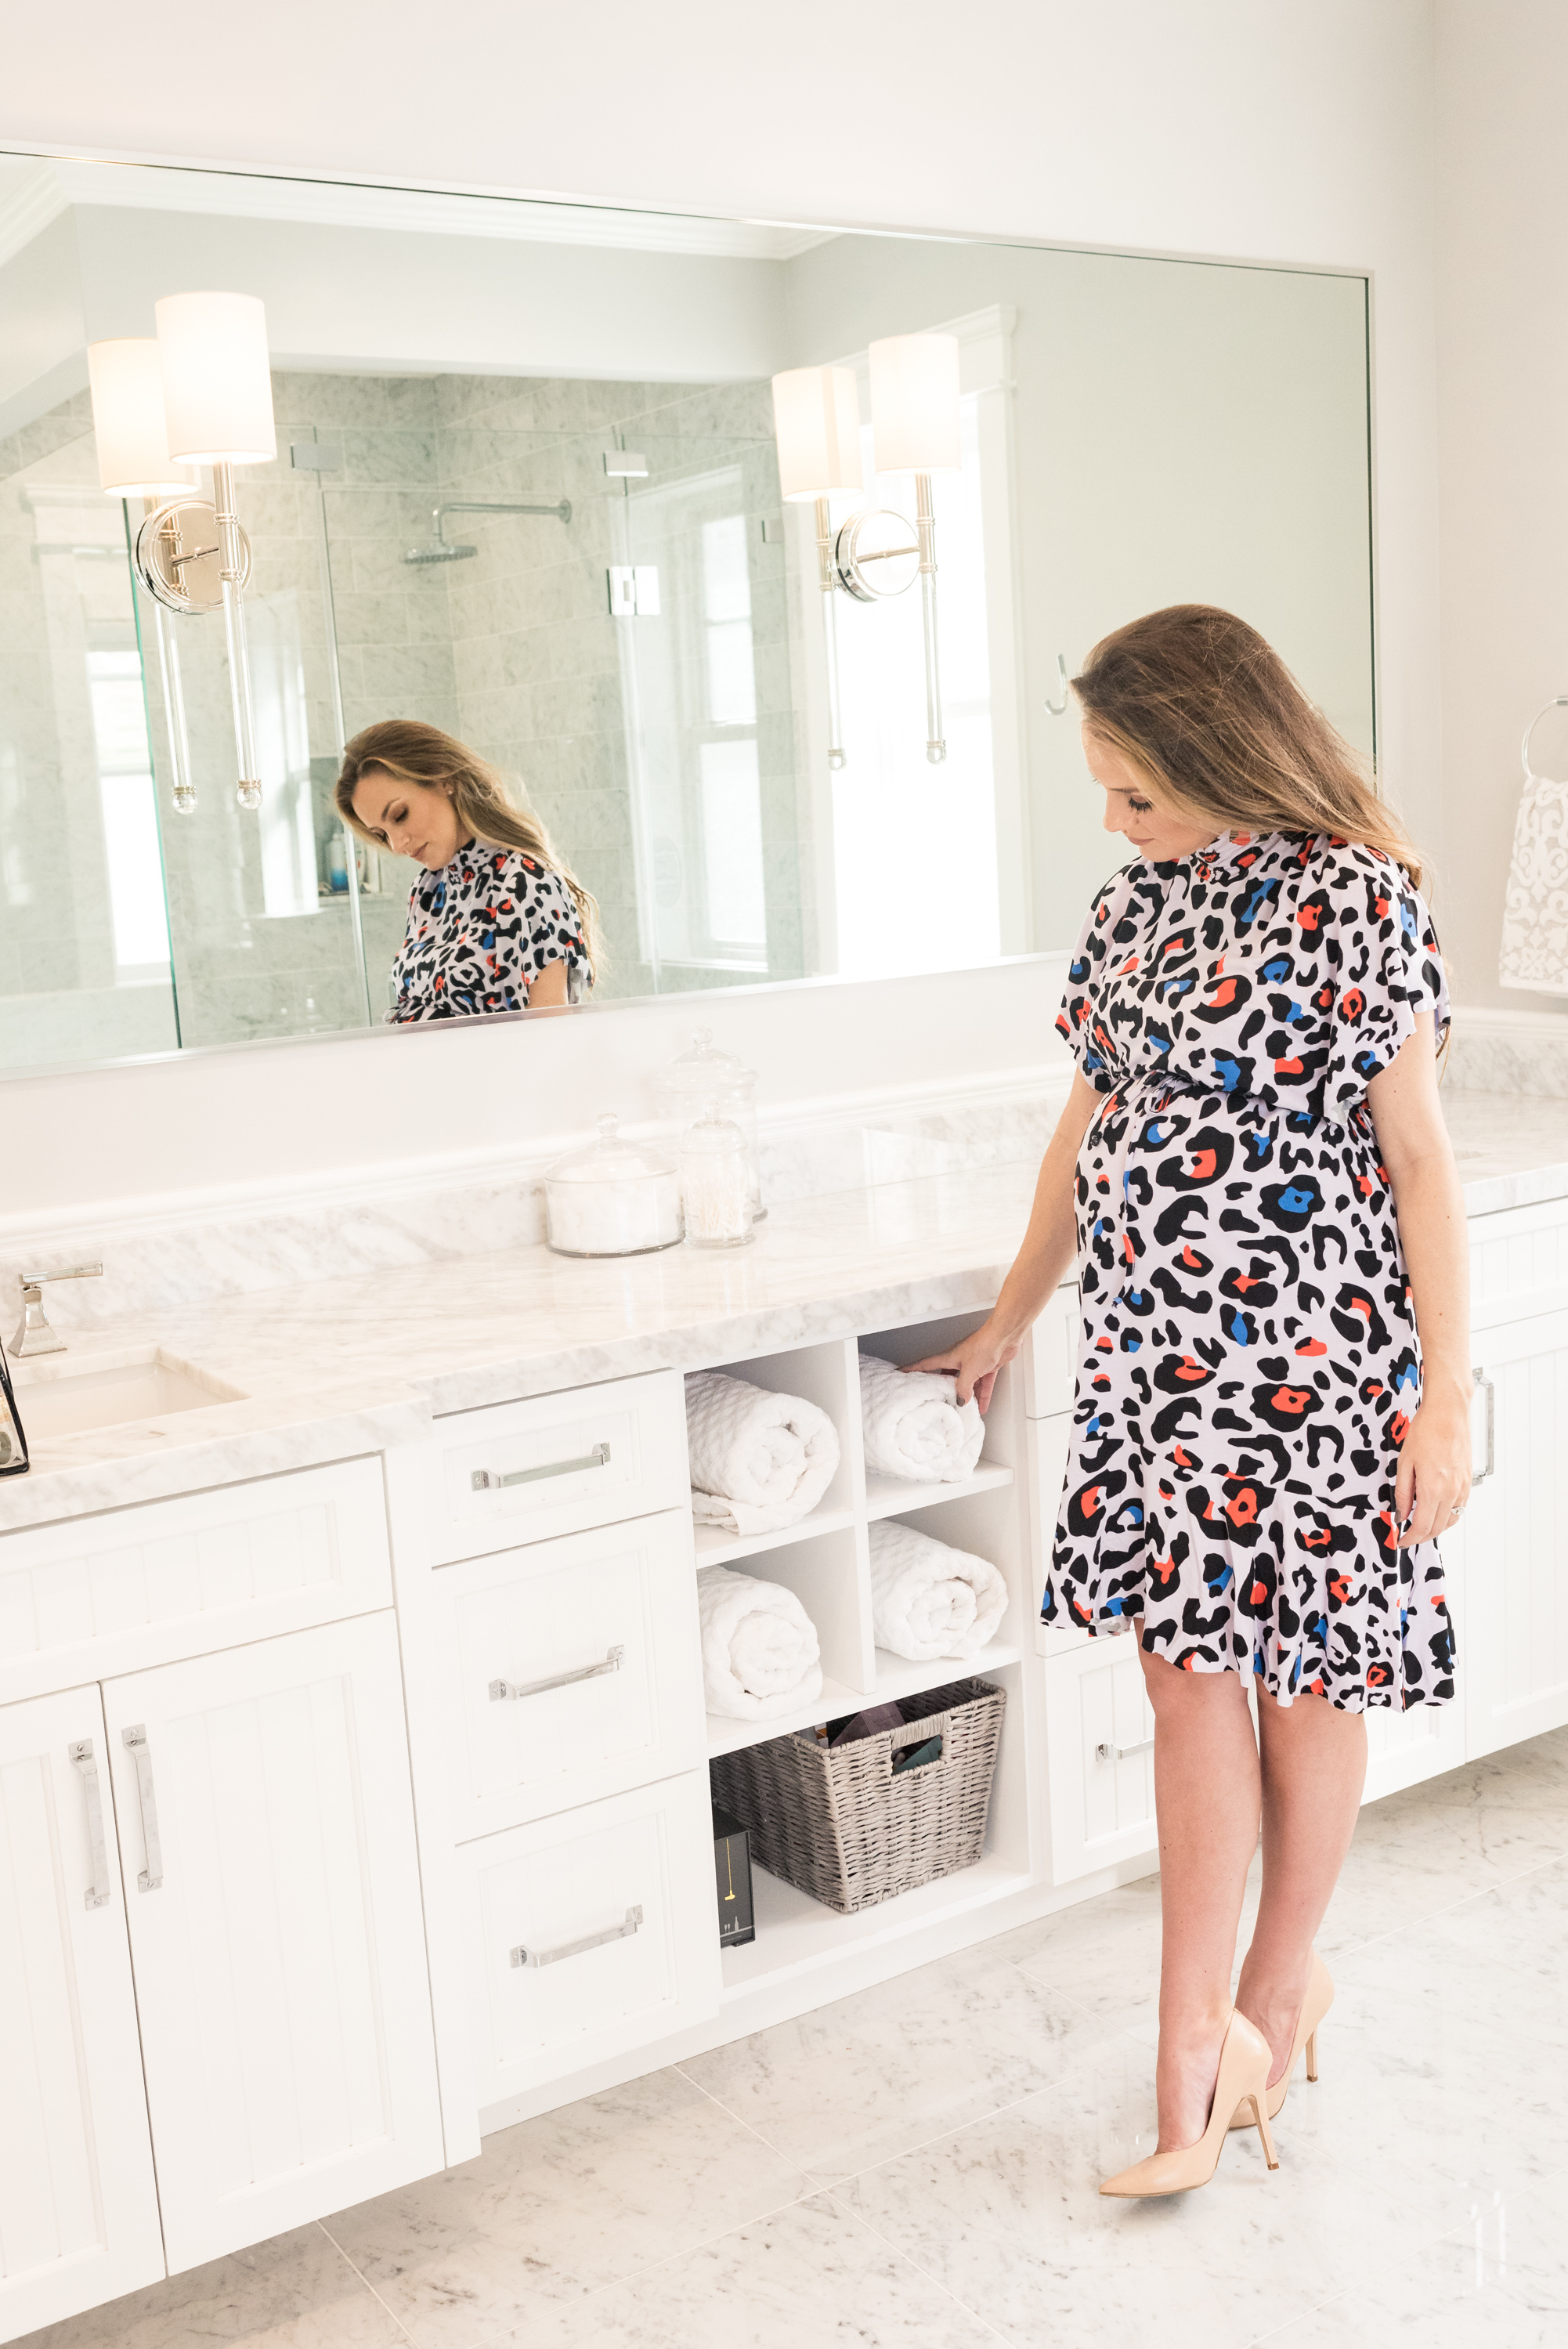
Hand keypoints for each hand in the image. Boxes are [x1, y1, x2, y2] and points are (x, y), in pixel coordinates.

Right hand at [905, 1320, 1021, 1414]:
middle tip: (935, 1398)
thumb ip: (963, 1388)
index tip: (902, 1372)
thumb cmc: (984, 1345)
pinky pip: (983, 1384)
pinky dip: (982, 1395)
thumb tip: (960, 1401)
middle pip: (946, 1376)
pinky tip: (982, 1405)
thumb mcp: (969, 1371)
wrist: (1005, 1337)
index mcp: (949, 1357)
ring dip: (965, 1396)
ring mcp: (974, 1364)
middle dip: (941, 1388)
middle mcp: (959, 1360)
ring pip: (966, 1383)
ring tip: (962, 1408)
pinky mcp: (987, 1367)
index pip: (926, 1364)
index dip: (913, 1368)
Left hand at [1393, 1379, 1472, 1546]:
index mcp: (1433, 1489)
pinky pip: (1459, 1508)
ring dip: (1436, 1529)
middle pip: (1437, 1528)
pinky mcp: (1468, 1481)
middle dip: (1421, 1537)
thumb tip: (1401, 1514)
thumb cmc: (1426, 1431)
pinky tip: (1436, 1511)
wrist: (1449, 1413)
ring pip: (1451, 1521)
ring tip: (1420, 1526)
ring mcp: (1462, 1488)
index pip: (1422, 1526)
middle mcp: (1451, 1492)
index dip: (1409, 1538)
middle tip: (1407, 1536)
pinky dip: (1447, 1516)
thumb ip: (1403, 1493)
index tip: (1400, 1541)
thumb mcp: (1404, 1463)